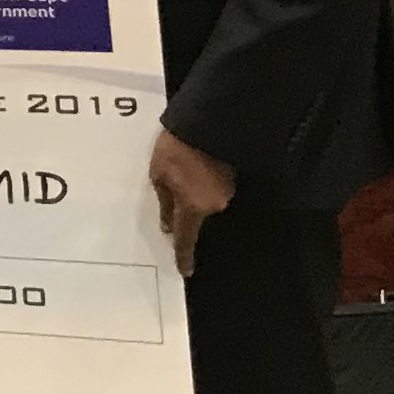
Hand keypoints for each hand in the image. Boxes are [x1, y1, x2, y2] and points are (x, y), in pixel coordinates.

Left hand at [149, 127, 234, 277]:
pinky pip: (213, 189)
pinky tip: (195, 170)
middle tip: (172, 196)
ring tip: (183, 174)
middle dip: (184, 212)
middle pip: (196, 217)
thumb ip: (165, 203)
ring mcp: (227, 191)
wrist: (208, 122)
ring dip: (193, 194)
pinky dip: (203, 185)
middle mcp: (215, 204)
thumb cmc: (176, 148)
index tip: (185, 271)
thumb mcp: (159, 175)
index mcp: (194, 206)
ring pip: (205, 202)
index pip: (187, 238)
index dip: (184, 256)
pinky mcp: (234, 178)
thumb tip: (168, 226)